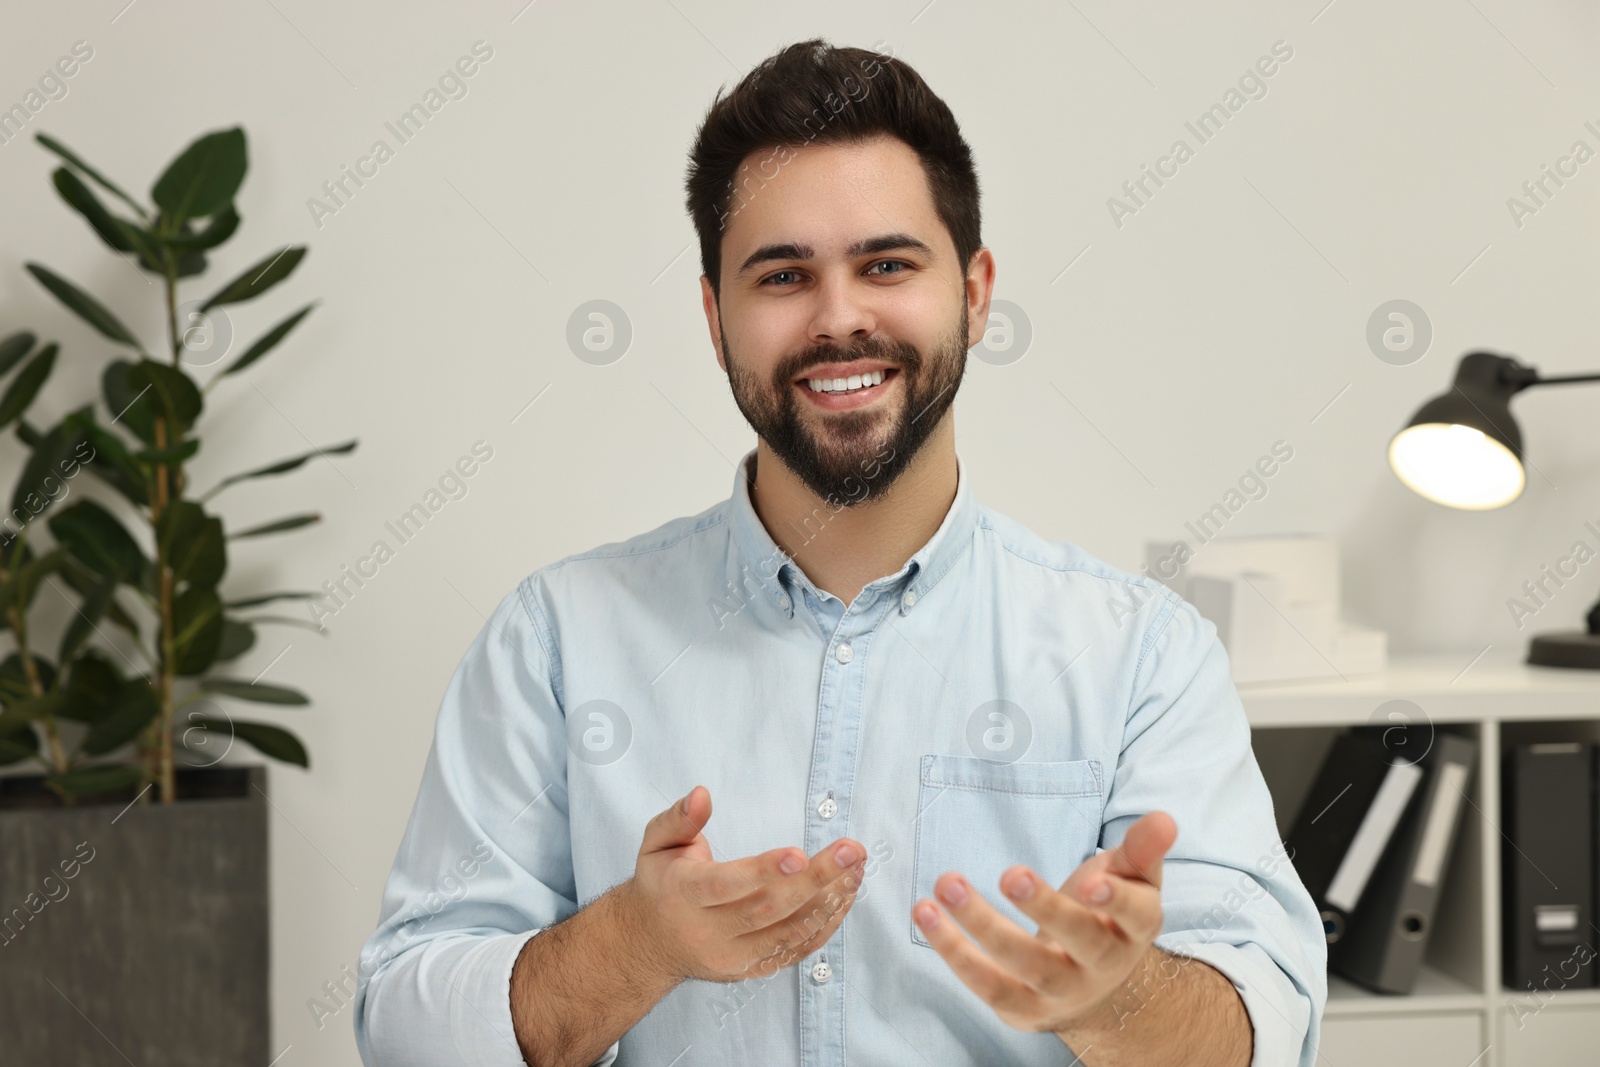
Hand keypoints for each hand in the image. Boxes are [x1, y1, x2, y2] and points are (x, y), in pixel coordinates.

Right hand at [623, 785, 866, 983]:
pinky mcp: (752, 969)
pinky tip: (844, 896)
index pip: (726, 885)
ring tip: (856, 869)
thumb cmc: (661, 885)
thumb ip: (677, 819)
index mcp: (684, 895)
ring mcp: (733, 956)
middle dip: (815, 880)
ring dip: (829, 901)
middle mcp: (709, 931)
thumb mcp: (655, 845)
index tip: (800, 854)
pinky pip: (795, 950)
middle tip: (850, 852)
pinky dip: (825, 924)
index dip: (763, 871)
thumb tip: (702, 794)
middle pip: (768, 909)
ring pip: (788, 933)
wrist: (651, 943)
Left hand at [911, 810, 1176, 1034]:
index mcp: (1136, 928)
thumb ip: (1142, 848)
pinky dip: (953, 951)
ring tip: (947, 884)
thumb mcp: (1132, 878)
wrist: (1099, 987)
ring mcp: (1061, 991)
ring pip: (1023, 965)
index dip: (1117, 901)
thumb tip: (1164, 819)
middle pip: (1078, 941)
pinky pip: (986, 984)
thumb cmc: (1110, 913)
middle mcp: (1102, 965)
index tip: (1094, 881)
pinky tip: (926, 914)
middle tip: (1011, 874)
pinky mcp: (1023, 1008)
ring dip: (980, 925)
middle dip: (1045, 909)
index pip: (1135, 915)